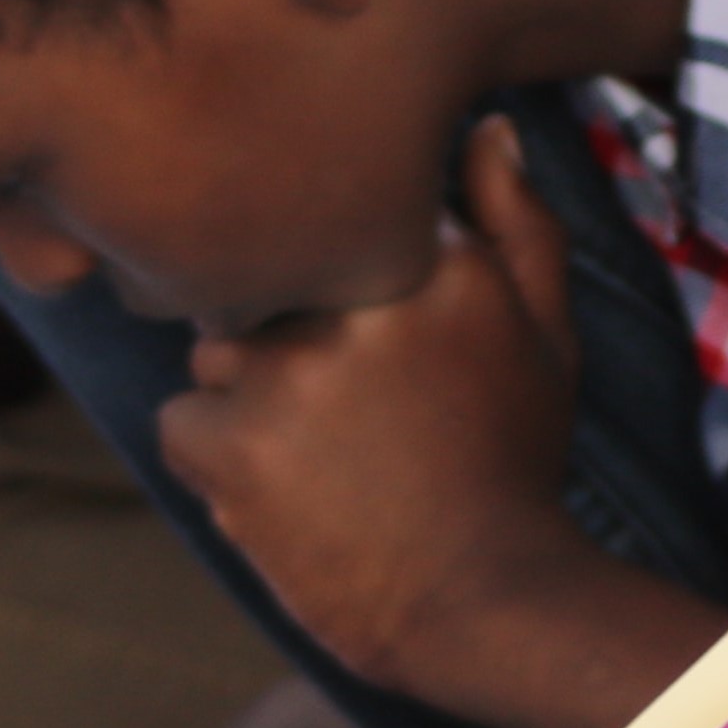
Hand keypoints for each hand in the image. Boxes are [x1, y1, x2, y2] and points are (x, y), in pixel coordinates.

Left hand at [159, 114, 594, 708]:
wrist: (485, 602)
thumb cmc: (513, 463)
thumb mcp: (543, 335)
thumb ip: (517, 224)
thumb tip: (486, 126)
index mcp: (434, 259)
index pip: (336, 219)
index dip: (350, 286)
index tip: (387, 354)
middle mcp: (355, 300)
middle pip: (264, 277)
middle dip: (296, 337)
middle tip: (359, 417)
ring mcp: (285, 371)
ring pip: (217, 346)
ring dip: (252, 395)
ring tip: (325, 457)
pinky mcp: (229, 444)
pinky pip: (183, 420)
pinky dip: (219, 459)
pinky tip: (288, 492)